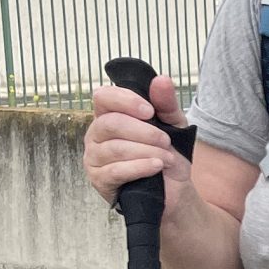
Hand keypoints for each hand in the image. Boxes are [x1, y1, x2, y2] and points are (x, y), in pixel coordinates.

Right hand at [84, 74, 189, 208]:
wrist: (174, 190)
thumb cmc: (167, 154)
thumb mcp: (173, 125)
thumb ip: (166, 103)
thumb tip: (161, 79)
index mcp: (109, 115)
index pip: (104, 96)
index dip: (125, 100)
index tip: (149, 110)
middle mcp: (96, 134)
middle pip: (110, 123)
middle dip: (144, 132)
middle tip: (166, 141)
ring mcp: (94, 157)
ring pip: (115, 148)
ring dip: (147, 152)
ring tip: (166, 158)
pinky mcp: (99, 180)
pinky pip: (116, 170)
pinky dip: (140, 167)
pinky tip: (156, 167)